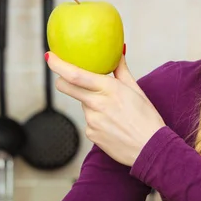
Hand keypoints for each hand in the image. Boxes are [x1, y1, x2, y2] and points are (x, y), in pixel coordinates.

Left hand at [46, 51, 165, 166]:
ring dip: (91, 102)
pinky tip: (113, 125)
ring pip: (82, 104)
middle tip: (66, 76)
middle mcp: (97, 104)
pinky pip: (88, 121)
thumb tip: (118, 51)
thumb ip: (121, 70)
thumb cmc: (147, 118)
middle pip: (66, 87)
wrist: (151, 149)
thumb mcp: (136, 90)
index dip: (58, 64)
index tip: (49, 56)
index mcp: (109, 89)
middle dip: (62, 79)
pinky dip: (97, 119)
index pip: (75, 74)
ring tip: (113, 111)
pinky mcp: (91, 134)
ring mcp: (91, 121)